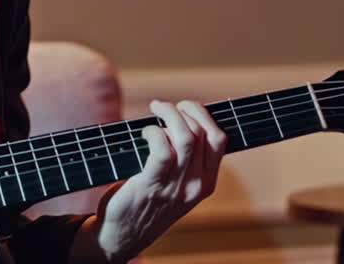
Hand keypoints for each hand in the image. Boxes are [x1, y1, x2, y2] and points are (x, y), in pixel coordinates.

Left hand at [73, 100, 226, 262]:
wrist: (124, 236)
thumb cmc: (148, 202)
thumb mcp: (178, 184)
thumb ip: (186, 160)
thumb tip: (182, 119)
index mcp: (206, 183)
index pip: (219, 139)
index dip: (203, 114)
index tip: (185, 107)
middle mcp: (196, 186)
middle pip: (202, 133)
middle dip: (184, 109)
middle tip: (164, 106)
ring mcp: (175, 187)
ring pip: (186, 137)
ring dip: (169, 114)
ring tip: (155, 110)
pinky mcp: (151, 186)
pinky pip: (161, 149)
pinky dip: (153, 132)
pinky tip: (144, 133)